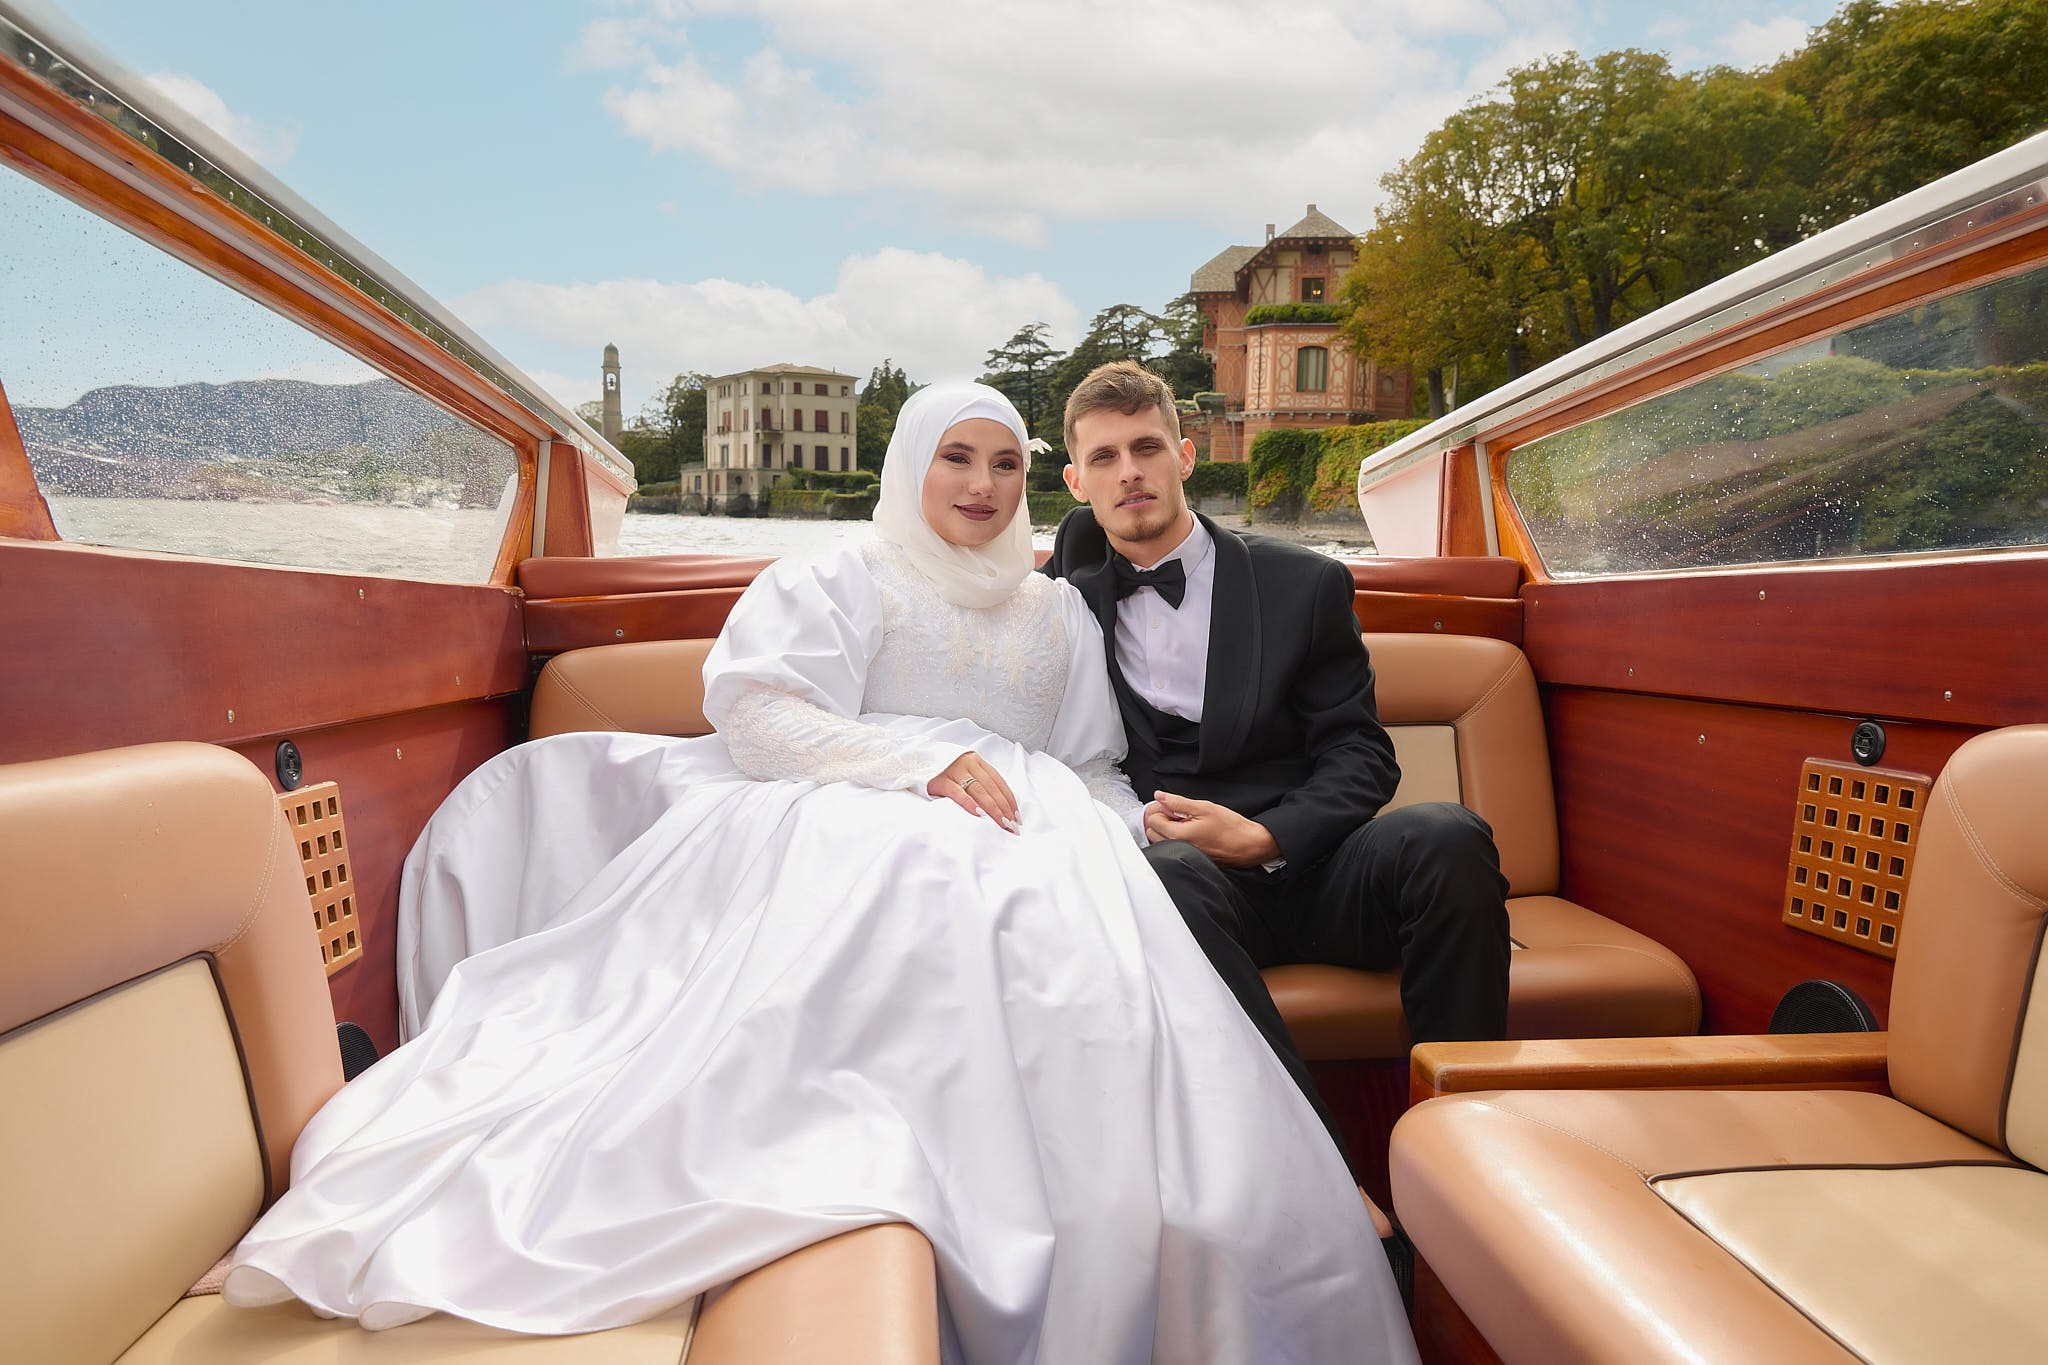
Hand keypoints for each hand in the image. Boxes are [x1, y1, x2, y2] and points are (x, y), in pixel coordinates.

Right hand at [928, 752, 1020, 832]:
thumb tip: (1000, 806)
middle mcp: (968, 763)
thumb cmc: (944, 770)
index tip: (1017, 817)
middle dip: (1004, 809)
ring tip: (1001, 824)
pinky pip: (958, 793)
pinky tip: (978, 815)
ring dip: (993, 810)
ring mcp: (954, 770)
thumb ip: (979, 781)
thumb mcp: (964, 770)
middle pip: (992, 788)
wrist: (915, 759)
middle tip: (1012, 826)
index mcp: (977, 761)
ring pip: (979, 791)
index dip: (1009, 800)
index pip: (999, 782)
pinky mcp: (940, 780)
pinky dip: (969, 804)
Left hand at [1142, 791, 1278, 866]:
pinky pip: (1174, 847)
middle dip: (1162, 820)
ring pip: (1162, 841)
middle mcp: (1178, 848)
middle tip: (1180, 813)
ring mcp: (1184, 855)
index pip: (1153, 820)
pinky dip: (1178, 838)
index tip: (1174, 806)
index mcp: (1179, 835)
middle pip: (1153, 832)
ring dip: (1168, 829)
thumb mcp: (1204, 808)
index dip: (1162, 809)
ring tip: (1187, 822)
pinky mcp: (1190, 858)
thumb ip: (1178, 802)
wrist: (1248, 845)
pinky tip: (1193, 832)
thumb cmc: (1230, 827)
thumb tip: (1160, 796)